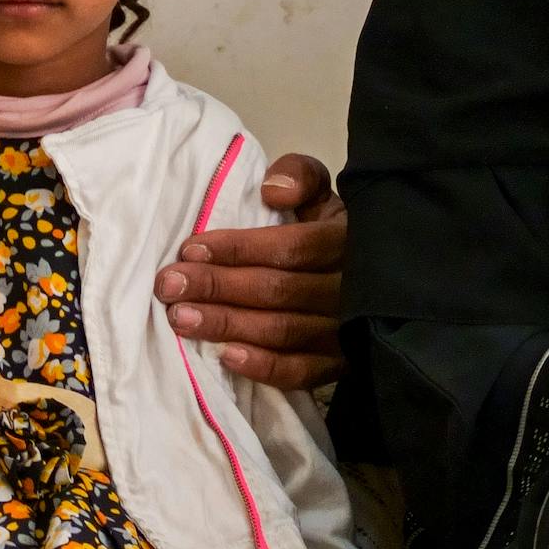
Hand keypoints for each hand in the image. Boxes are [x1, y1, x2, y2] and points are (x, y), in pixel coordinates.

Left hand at [158, 152, 345, 391]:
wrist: (379, 279)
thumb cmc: (327, 231)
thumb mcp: (321, 194)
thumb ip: (300, 176)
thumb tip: (272, 191)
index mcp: (344, 239)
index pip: (289, 247)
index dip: (238, 249)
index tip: (189, 250)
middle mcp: (350, 288)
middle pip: (278, 291)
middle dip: (217, 287)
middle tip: (169, 286)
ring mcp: (346, 330)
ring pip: (282, 331)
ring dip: (228, 325)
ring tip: (180, 319)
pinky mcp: (340, 365)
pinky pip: (301, 372)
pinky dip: (264, 367)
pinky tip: (225, 357)